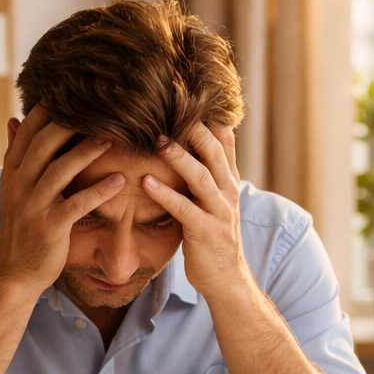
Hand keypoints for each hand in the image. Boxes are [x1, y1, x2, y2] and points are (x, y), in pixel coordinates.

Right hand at [0, 105, 123, 293]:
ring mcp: (33, 206)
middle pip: (43, 144)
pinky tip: (119, 180)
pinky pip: (77, 204)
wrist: (16, 271)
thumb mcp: (14, 188)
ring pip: (60, 171)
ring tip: (113, 137)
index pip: (29, 131)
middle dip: (70, 123)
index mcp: (13, 171)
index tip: (73, 90)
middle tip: (99, 106)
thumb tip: (13, 118)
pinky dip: (98, 191)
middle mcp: (19, 184)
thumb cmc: (24, 226)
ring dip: (87, 152)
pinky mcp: (50, 227)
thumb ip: (17, 155)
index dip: (49, 109)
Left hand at [143, 123, 245, 296]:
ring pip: (201, 177)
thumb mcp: (216, 200)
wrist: (226, 279)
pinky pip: (184, 209)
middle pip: (213, 152)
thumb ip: (207, 173)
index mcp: (228, 181)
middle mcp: (227, 192)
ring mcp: (219, 212)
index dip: (209, 117)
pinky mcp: (206, 232)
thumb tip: (195, 143)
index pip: (223, 141)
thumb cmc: (213, 236)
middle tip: (170, 106)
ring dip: (179, 156)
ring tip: (158, 139)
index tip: (189, 94)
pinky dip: (165, 194)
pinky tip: (145, 182)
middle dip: (193, 129)